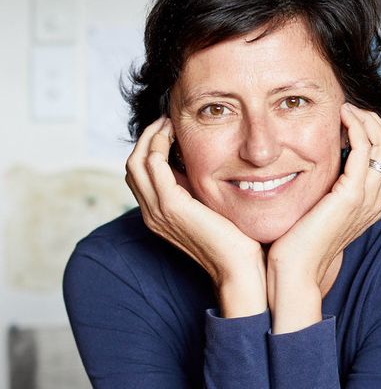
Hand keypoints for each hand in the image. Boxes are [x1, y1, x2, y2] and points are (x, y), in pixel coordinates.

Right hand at [125, 117, 266, 316]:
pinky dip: (160, 143)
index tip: (169, 130)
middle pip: (132, 165)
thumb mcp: (209, 209)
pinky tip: (177, 134)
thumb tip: (196, 165)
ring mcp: (158, 211)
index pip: (140, 175)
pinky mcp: (171, 206)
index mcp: (159, 216)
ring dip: (152, 136)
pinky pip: (153, 164)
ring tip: (170, 123)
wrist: (239, 268)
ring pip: (137, 161)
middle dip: (147, 138)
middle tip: (167, 120)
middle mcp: (152, 214)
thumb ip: (196, 190)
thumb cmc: (233, 242)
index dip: (150, 148)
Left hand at [267, 104, 380, 331]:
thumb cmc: (296, 245)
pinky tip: (340, 118)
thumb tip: (311, 170)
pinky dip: (357, 127)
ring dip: (366, 120)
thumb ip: (323, 192)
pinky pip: (366, 150)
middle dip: (374, 122)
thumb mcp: (315, 211)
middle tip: (349, 109)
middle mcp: (375, 201)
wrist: (294, 271)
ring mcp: (367, 198)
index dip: (373, 134)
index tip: (349, 120)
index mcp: (369, 205)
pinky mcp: (352, 195)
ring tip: (346, 109)